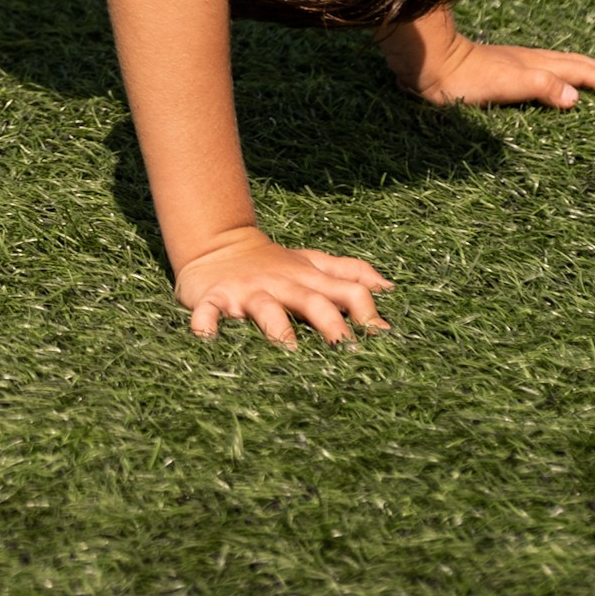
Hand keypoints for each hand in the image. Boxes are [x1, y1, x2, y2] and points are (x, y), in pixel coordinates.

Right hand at [173, 228, 392, 349]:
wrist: (219, 244)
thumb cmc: (275, 264)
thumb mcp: (313, 263)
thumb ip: (350, 274)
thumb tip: (389, 288)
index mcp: (310, 279)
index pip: (347, 290)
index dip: (367, 312)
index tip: (383, 339)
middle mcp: (283, 284)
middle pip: (312, 301)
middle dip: (331, 324)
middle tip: (347, 351)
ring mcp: (248, 291)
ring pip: (266, 308)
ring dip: (277, 328)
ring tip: (288, 350)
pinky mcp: (215, 298)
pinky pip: (209, 310)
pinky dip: (206, 322)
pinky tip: (205, 336)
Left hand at [380, 11, 594, 111]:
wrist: (429, 64)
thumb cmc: (465, 77)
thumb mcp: (508, 84)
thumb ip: (542, 87)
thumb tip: (577, 97)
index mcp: (537, 64)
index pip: (581, 72)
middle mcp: (531, 61)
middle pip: (575, 64)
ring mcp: (516, 64)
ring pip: (560, 66)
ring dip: (583, 73)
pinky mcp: (501, 72)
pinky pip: (543, 73)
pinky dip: (560, 78)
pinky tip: (552, 83)